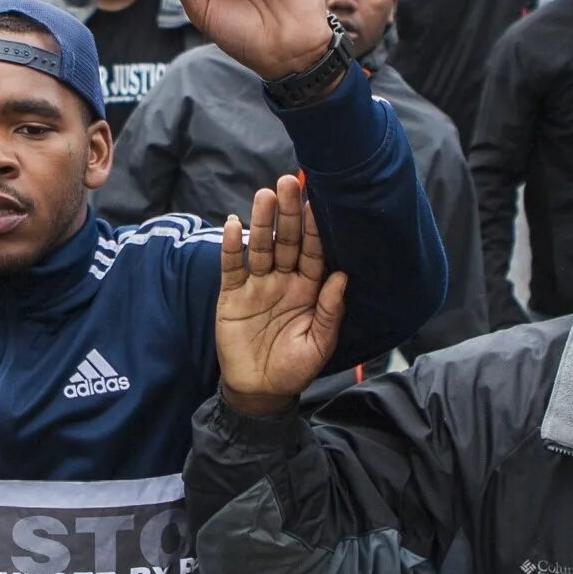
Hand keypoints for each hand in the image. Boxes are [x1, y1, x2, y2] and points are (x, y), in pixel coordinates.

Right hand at [215, 175, 345, 415]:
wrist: (258, 390)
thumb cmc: (294, 368)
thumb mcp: (319, 344)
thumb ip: (330, 311)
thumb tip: (342, 276)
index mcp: (309, 290)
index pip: (314, 253)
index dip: (315, 230)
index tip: (317, 205)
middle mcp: (283, 280)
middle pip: (287, 241)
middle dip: (289, 213)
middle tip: (289, 183)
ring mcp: (257, 285)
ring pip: (260, 247)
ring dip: (262, 222)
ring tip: (264, 195)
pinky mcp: (231, 294)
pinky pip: (232, 266)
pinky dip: (231, 246)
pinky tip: (234, 224)